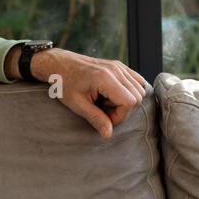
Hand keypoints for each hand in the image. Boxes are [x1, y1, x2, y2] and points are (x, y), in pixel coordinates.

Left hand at [29, 48, 147, 138]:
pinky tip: (112, 94)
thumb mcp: (77, 104)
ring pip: (139, 89)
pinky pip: (136, 80)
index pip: (130, 102)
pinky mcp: (119, 66)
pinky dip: (129, 91)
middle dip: (124, 110)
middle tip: (104, 111)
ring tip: (106, 101)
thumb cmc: (64, 82)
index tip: (105, 119)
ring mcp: (118, 66)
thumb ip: (95, 118)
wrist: (59, 64)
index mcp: (105, 78)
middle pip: (137, 96)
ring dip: (126, 100)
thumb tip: (108, 134)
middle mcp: (115, 70)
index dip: (120, 116)